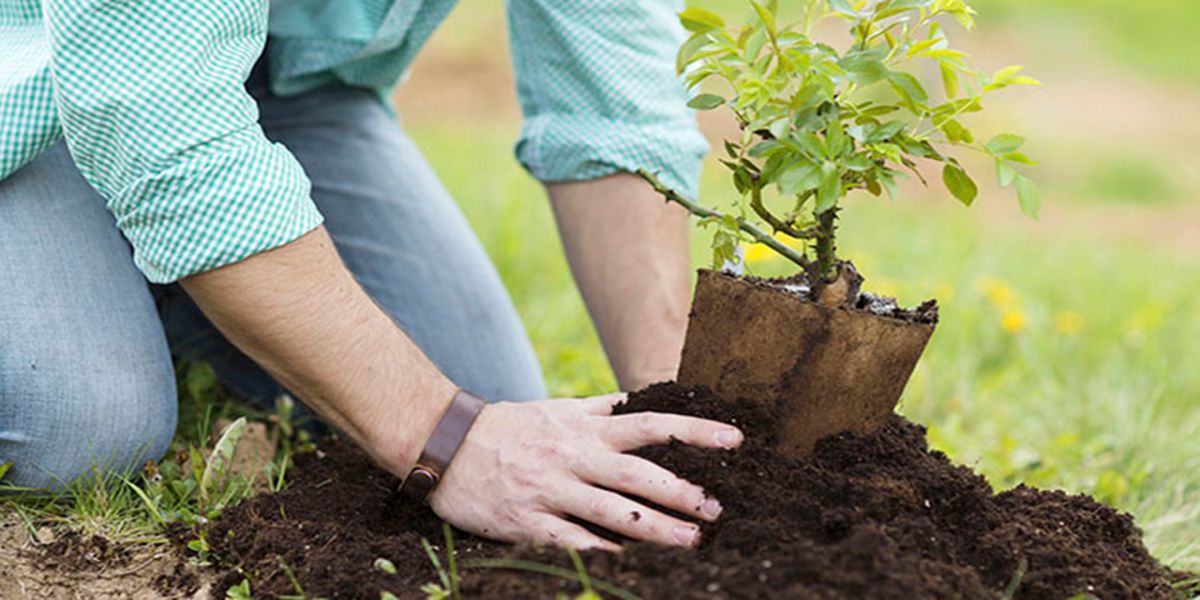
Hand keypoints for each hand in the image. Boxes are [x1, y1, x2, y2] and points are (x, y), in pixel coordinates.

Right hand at [427, 394, 742, 550]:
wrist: (445, 444)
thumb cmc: (509, 428)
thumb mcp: (556, 409)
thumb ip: (599, 408)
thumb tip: (639, 398)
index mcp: (585, 429)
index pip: (650, 424)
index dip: (694, 431)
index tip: (733, 440)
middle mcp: (573, 456)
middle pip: (637, 473)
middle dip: (681, 491)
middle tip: (717, 508)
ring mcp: (550, 490)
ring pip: (611, 511)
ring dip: (655, 528)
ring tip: (691, 542)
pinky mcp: (528, 522)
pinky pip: (572, 540)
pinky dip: (603, 552)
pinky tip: (632, 563)